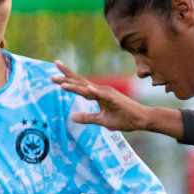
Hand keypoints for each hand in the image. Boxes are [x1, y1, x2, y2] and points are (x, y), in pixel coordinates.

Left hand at [54, 61, 181, 136]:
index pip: (79, 84)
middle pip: (80, 82)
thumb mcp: (101, 120)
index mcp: (97, 93)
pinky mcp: (114, 99)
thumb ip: (87, 117)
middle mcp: (101, 90)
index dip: (67, 79)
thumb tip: (72, 117)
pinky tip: (86, 89)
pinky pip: (102, 95)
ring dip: (75, 86)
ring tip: (61, 84)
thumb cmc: (124, 118)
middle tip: (52, 73)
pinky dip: (93, 92)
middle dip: (66, 78)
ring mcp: (107, 94)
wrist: (141, 120)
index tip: (53, 75)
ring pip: (88, 88)